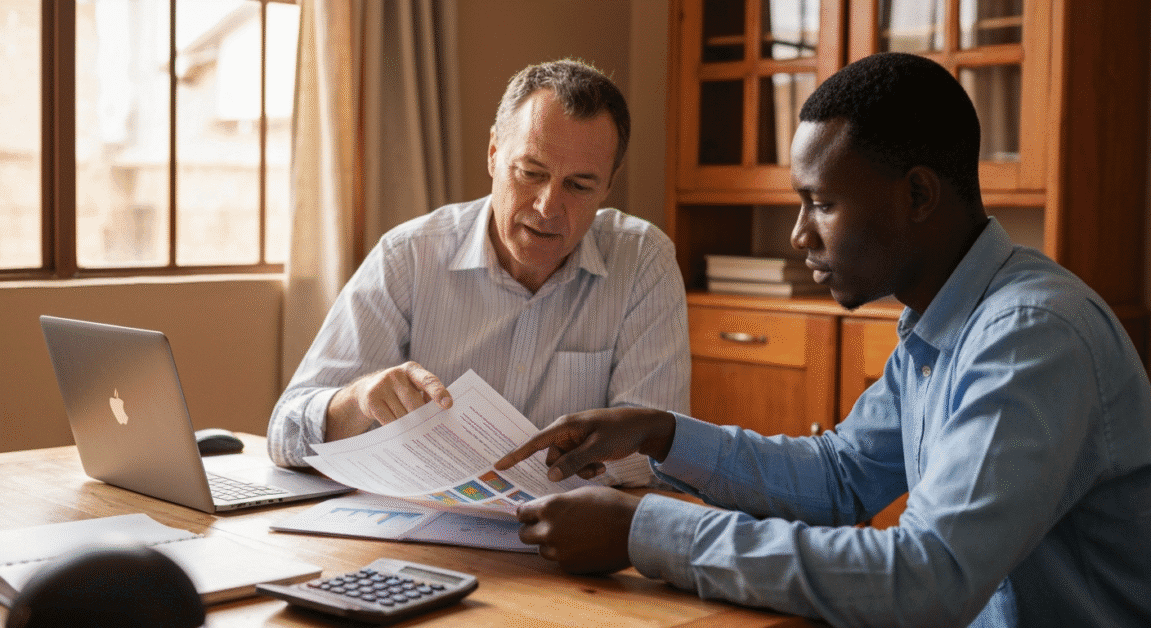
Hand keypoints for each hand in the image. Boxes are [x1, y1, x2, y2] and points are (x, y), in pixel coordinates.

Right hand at [325, 362, 450, 440]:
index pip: (428, 380)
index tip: (448, 405)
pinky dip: (397, 428)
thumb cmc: (399, 391)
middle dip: (422, 418)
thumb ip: (427, 395)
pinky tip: (399, 430)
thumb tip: (439, 415)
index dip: (439, 393)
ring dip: (409, 425)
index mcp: (412, 369)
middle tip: (428, 429)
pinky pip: (390, 421)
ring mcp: (382, 385)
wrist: (366, 390)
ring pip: (403, 415)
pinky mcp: (372, 399)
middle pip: (415, 403)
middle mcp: (396, 374)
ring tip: (412, 429)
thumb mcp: (413, 386)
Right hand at [494, 407, 675, 481]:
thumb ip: (573, 462)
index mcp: (565, 426)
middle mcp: (566, 432)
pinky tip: (602, 465)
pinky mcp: (583, 446)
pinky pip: (575, 464)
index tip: (498, 466)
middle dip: (567, 469)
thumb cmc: (620, 432)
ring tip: (599, 467)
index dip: (516, 455)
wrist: (644, 427)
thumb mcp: (597, 448)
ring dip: (579, 470)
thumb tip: (549, 475)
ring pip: (564, 465)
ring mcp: (575, 440)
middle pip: (552, 459)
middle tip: (591, 468)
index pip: (535, 443)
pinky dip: (586, 468)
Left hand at [517, 486, 640, 573]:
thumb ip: (558, 504)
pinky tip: (583, 546)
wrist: (634, 529)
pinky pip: (559, 561)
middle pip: (524, 535)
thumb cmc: (610, 505)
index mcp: (549, 507)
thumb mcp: (580, 494)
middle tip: (547, 527)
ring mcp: (558, 551)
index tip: (531, 515)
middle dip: (533, 530)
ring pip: (542, 549)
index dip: (527, 513)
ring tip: (572, 536)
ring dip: (550, 544)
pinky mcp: (570, 566)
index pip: (521, 513)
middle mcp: (549, 530)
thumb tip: (544, 510)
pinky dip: (566, 555)